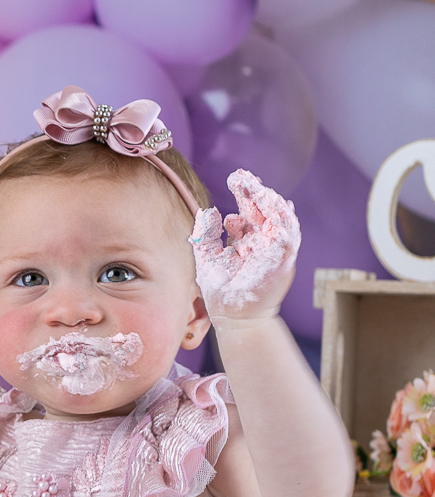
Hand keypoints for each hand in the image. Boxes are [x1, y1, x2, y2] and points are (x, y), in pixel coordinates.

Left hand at [190, 169, 299, 320]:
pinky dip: (286, 220)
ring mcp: (273, 250)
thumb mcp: (207, 258)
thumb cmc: (221, 292)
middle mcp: (262, 242)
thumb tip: (208, 211)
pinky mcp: (283, 261)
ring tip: (259, 188)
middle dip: (256, 190)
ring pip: (280, 217)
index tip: (235, 178)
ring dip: (271, 200)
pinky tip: (279, 205)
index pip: (248, 209)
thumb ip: (206, 235)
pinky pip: (290, 236)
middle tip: (243, 177)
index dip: (244, 191)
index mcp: (246, 239)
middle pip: (263, 208)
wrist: (233, 319)